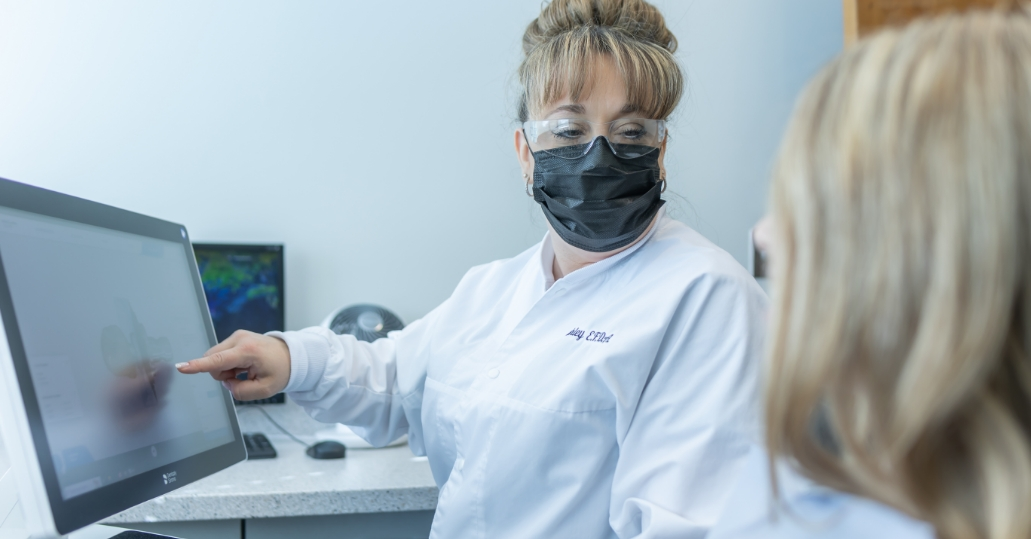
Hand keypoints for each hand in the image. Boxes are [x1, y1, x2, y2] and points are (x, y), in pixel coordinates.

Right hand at [176, 330, 290, 400]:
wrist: (291, 355)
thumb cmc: (281, 371)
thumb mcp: (265, 390)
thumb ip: (241, 392)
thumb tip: (227, 383)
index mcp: (248, 351)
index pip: (218, 361)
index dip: (198, 366)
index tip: (181, 367)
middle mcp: (240, 339)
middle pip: (212, 361)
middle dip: (222, 374)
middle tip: (243, 376)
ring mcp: (237, 336)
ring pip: (215, 359)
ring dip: (227, 370)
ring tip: (246, 370)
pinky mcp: (235, 337)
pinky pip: (221, 355)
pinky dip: (229, 364)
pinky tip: (244, 364)